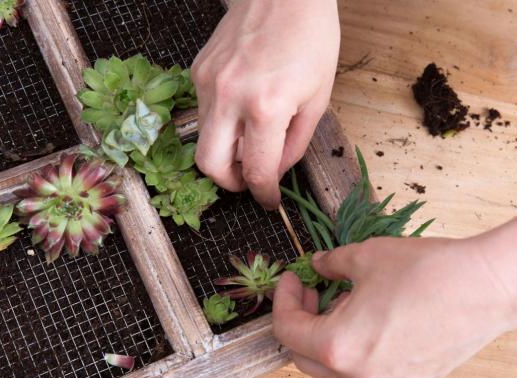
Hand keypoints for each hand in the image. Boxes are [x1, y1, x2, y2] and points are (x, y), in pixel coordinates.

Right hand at [191, 0, 339, 207]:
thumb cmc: (312, 38)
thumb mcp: (318, 98)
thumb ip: (295, 144)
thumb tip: (276, 171)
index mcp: (267, 106)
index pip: (257, 171)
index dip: (264, 194)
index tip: (269, 199)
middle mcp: (230, 97)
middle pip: (210, 166)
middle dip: (230, 183)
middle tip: (250, 179)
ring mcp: (208, 82)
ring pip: (203, 139)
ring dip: (225, 152)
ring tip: (251, 142)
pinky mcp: (198, 70)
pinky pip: (204, 111)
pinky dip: (221, 123)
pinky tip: (242, 108)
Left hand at [272, 209, 516, 377]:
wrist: (488, 287)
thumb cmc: (429, 271)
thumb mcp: (365, 256)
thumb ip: (330, 265)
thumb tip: (317, 266)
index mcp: (339, 347)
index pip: (287, 330)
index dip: (282, 299)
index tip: (292, 278)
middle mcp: (359, 377)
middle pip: (304, 357)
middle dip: (300, 322)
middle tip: (312, 291)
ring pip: (335, 369)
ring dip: (328, 337)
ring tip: (345, 300)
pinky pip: (366, 371)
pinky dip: (355, 348)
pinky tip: (371, 317)